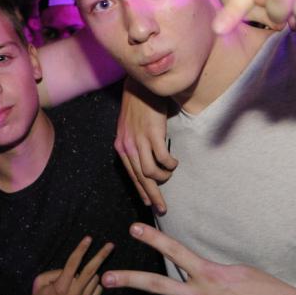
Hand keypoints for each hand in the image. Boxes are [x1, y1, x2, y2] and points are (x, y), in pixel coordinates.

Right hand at [23, 237, 112, 294]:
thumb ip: (55, 272)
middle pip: (92, 270)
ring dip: (90, 274)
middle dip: (102, 255)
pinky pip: (98, 290)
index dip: (81, 249)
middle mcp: (74, 294)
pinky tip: (84, 287)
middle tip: (111, 245)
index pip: (73, 263)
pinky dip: (93, 285)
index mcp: (61, 286)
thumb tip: (72, 268)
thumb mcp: (39, 282)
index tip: (88, 238)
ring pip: (95, 279)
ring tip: (80, 278)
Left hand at [102, 224, 295, 294]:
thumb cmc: (266, 291)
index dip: (152, 238)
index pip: (175, 251)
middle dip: (128, 280)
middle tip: (105, 278)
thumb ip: (208, 273)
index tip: (133, 229)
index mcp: (209, 273)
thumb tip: (190, 277)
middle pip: (156, 286)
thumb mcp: (236, 271)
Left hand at [115, 77, 176, 214]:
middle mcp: (128, 146)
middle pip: (140, 178)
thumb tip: (145, 159)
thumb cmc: (138, 107)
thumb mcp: (130, 128)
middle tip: (161, 208)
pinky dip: (169, 164)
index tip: (148, 202)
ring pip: (150, 171)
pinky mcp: (153, 134)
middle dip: (152, 195)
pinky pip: (163, 158)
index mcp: (121, 147)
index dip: (140, 190)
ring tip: (169, 176)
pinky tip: (174, 163)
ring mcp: (139, 141)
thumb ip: (134, 144)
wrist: (140, 86)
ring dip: (162, 178)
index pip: (131, 175)